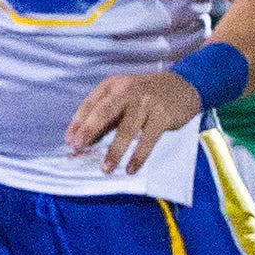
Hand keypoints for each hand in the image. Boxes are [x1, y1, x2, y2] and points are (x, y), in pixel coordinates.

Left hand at [66, 71, 202, 173]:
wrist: (184, 86)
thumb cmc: (147, 94)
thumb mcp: (123, 97)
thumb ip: (106, 115)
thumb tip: (85, 139)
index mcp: (113, 85)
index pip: (90, 104)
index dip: (78, 124)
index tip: (70, 141)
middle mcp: (128, 91)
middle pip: (104, 112)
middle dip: (89, 131)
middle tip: (78, 148)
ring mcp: (147, 103)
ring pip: (127, 130)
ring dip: (115, 151)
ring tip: (106, 168)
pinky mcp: (162, 116)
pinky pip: (148, 140)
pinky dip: (139, 156)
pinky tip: (131, 168)